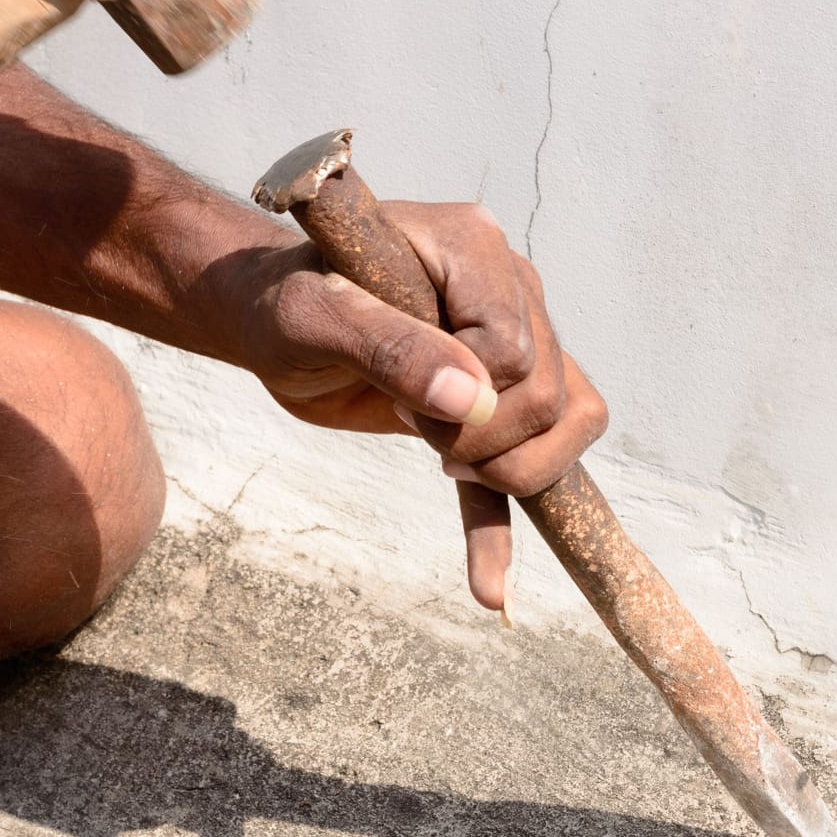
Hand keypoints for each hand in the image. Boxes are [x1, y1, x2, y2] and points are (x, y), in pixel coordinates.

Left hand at [232, 202, 607, 611]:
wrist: (268, 319)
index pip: (516, 349)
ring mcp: (513, 344)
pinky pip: (528, 464)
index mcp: (474, 247)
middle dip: (484, 438)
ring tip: (444, 464)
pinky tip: (488, 588)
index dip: (468, 396)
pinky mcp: (494, 401)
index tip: (401, 396)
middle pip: (549, 394)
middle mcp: (510, 288)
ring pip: (568, 424)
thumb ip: (388, 347)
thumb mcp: (314, 318)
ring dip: (510, 471)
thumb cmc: (283, 301)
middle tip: (411, 423)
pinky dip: (503, 530)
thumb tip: (471, 401)